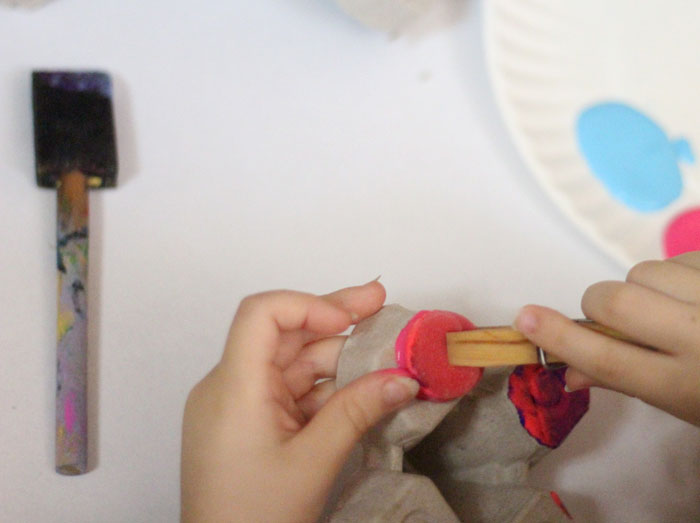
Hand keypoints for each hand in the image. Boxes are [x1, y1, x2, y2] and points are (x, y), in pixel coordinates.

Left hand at [180, 281, 419, 521]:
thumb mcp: (314, 462)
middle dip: (335, 321)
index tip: (352, 318)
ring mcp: (238, 405)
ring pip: (291, 364)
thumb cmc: (255, 518)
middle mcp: (229, 386)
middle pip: (283, 334)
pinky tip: (359, 390)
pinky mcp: (248, 422)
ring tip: (383, 359)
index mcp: (233, 388)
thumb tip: (403, 379)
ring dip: (336, 360)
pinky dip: (323, 389)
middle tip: (380, 303)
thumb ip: (359, 411)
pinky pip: (289, 391)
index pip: (261, 315)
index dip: (309, 305)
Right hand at [515, 251, 699, 425]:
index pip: (608, 359)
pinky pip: (679, 257)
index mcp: (686, 385)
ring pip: (645, 272)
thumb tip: (566, 371)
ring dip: (645, 288)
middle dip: (600, 303)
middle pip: (615, 301)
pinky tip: (695, 295)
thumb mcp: (680, 401)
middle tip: (613, 316)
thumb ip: (623, 379)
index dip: (561, 337)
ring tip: (671, 307)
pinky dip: (677, 274)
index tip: (524, 318)